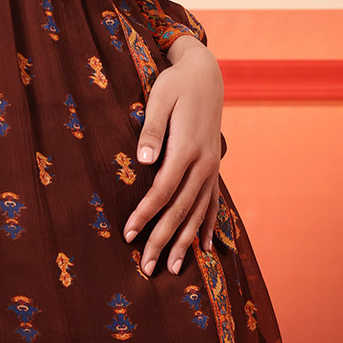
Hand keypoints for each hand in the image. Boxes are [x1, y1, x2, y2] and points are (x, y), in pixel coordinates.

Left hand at [124, 35, 223, 276]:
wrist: (206, 74)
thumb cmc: (176, 84)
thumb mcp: (160, 98)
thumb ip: (153, 130)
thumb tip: (144, 161)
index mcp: (187, 148)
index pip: (163, 191)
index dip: (145, 214)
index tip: (128, 234)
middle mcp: (204, 163)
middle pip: (181, 209)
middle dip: (163, 239)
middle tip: (147, 267)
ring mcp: (212, 167)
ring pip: (198, 212)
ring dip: (185, 241)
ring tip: (174, 268)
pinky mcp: (214, 167)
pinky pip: (213, 202)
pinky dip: (208, 225)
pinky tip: (203, 246)